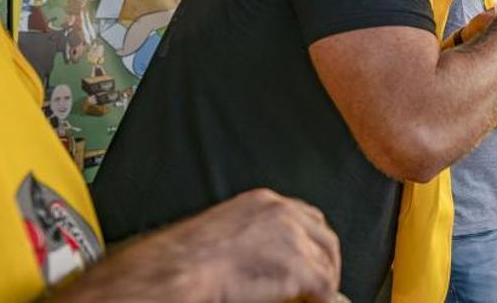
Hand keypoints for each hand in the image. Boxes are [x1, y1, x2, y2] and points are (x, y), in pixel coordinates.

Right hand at [56, 189, 339, 301]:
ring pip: (326, 263)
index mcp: (263, 202)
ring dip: (322, 283)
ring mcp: (294, 238)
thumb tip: (264, 265)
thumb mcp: (221, 236)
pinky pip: (324, 287)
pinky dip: (321, 299)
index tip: (310, 261)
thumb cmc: (177, 261)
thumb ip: (251, 243)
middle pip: (323, 237)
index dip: (310, 243)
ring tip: (312, 299)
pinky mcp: (298, 266)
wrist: (170, 275)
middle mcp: (283, 213)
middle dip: (324, 261)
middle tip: (317, 286)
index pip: (305, 217)